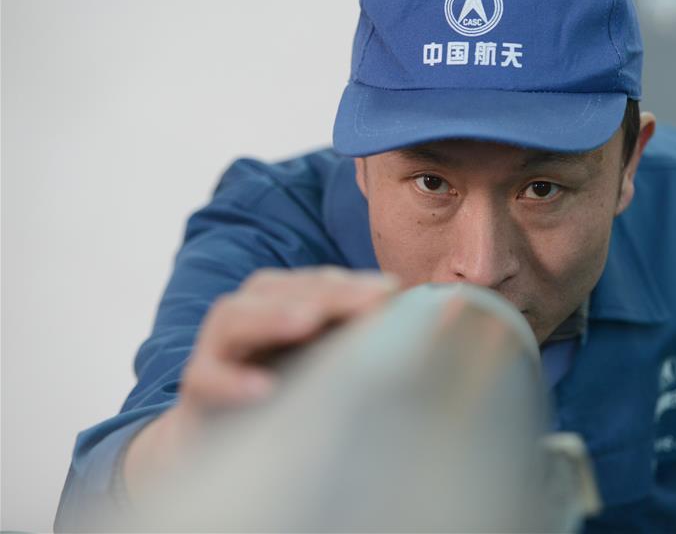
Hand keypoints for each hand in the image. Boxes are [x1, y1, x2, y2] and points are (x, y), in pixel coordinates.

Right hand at [123, 266, 399, 494]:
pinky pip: (207, 379)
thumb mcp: (320, 361)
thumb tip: (427, 320)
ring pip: (236, 320)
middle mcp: (245, 316)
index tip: (391, 291)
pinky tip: (264, 389)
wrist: (217, 442)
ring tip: (310, 322)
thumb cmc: (282, 391)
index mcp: (278, 304)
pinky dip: (233, 382)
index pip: (315, 284)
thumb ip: (358, 338)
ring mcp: (216, 350)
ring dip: (274, 317)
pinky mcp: (196, 390)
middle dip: (328, 293)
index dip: (351, 284)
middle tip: (371, 300)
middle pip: (279, 291)